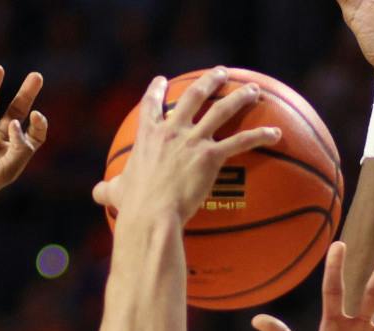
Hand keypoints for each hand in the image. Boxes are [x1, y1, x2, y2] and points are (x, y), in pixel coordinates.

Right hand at [94, 70, 282, 222]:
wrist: (151, 215)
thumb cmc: (133, 207)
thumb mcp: (115, 193)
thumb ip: (107, 190)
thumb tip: (97, 194)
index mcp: (149, 135)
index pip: (152, 104)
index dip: (156, 90)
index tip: (162, 81)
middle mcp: (172, 129)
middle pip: (194, 95)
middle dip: (209, 81)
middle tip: (220, 73)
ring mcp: (192, 140)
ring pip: (222, 109)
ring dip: (240, 96)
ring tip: (253, 90)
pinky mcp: (210, 155)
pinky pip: (241, 141)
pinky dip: (261, 136)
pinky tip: (276, 134)